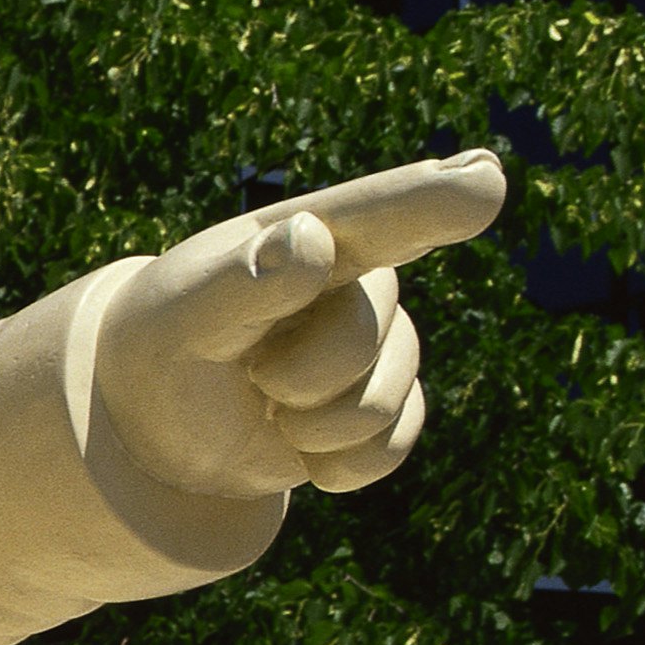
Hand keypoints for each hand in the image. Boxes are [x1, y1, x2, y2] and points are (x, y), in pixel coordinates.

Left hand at [95, 152, 506, 504]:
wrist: (158, 418)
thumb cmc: (162, 345)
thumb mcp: (180, 316)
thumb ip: (240, 281)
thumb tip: (311, 241)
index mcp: (312, 236)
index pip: (383, 215)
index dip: (434, 199)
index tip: (486, 178)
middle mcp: (361, 281)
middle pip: (367, 339)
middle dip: (298, 376)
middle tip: (247, 372)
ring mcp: (379, 346)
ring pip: (380, 405)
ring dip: (309, 427)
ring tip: (264, 403)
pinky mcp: (384, 409)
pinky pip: (389, 450)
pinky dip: (336, 466)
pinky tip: (297, 448)